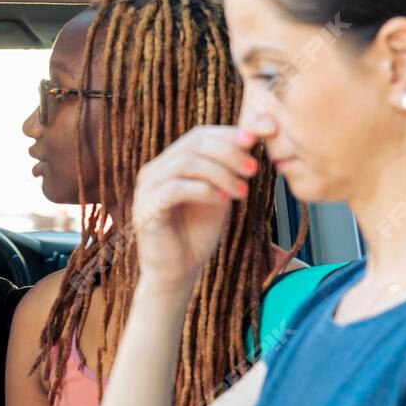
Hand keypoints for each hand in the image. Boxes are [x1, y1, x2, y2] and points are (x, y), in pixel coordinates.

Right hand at [129, 125, 260, 293]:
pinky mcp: (146, 209)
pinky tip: (224, 201)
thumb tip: (254, 137)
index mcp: (169, 163)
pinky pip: (176, 189)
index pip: (199, 135)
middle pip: (193, 144)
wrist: (177, 271)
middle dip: (229, 153)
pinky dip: (205, 191)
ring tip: (243, 191)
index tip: (259, 140)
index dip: (229, 134)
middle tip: (254, 170)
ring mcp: (146, 189)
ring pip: (186, 163)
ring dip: (221, 173)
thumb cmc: (197, 232)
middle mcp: (154, 170)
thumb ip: (229, 169)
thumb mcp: (219, 193)